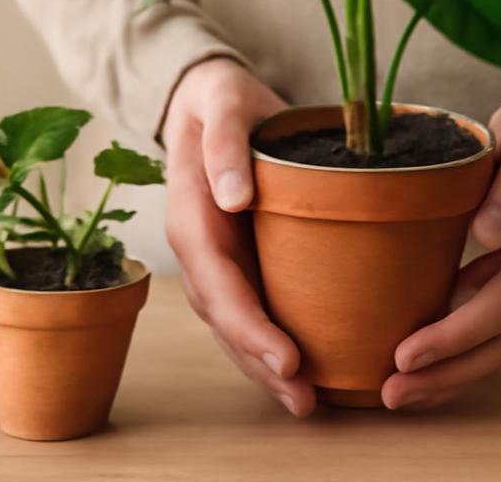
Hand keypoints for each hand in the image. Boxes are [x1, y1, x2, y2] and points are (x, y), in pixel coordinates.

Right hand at [160, 57, 315, 415]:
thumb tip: (232, 196)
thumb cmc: (223, 99)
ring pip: (236, 325)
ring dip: (265, 368)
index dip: (249, 324)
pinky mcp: (239, 262)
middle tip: (305, 398)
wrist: (212, 98)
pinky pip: (252, 311)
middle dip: (261, 362)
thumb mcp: (224, 101)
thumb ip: (225, 143)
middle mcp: (199, 247)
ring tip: (307, 402)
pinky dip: (271, 345)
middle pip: (226, 317)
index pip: (218, 281)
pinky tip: (302, 373)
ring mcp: (216, 259)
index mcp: (193, 214)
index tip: (286, 355)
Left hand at [381, 89, 500, 410]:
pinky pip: (491, 336)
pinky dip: (458, 359)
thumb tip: (487, 234)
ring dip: (452, 377)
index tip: (408, 354)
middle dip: (448, 374)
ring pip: (498, 350)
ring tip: (399, 394)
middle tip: (393, 392)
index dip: (457, 335)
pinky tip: (421, 369)